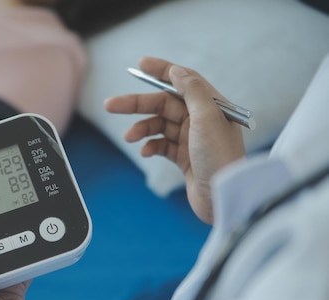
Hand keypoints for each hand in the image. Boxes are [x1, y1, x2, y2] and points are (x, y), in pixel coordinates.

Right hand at [105, 56, 244, 223]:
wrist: (223, 198)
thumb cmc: (219, 156)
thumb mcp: (208, 117)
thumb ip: (192, 90)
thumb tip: (176, 71)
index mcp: (211, 105)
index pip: (183, 80)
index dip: (161, 70)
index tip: (140, 64)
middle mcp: (202, 119)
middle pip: (164, 103)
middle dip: (137, 104)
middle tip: (111, 105)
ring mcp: (192, 139)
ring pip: (159, 125)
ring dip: (141, 128)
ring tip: (129, 137)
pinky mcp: (184, 158)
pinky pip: (161, 145)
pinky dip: (150, 146)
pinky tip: (145, 152)